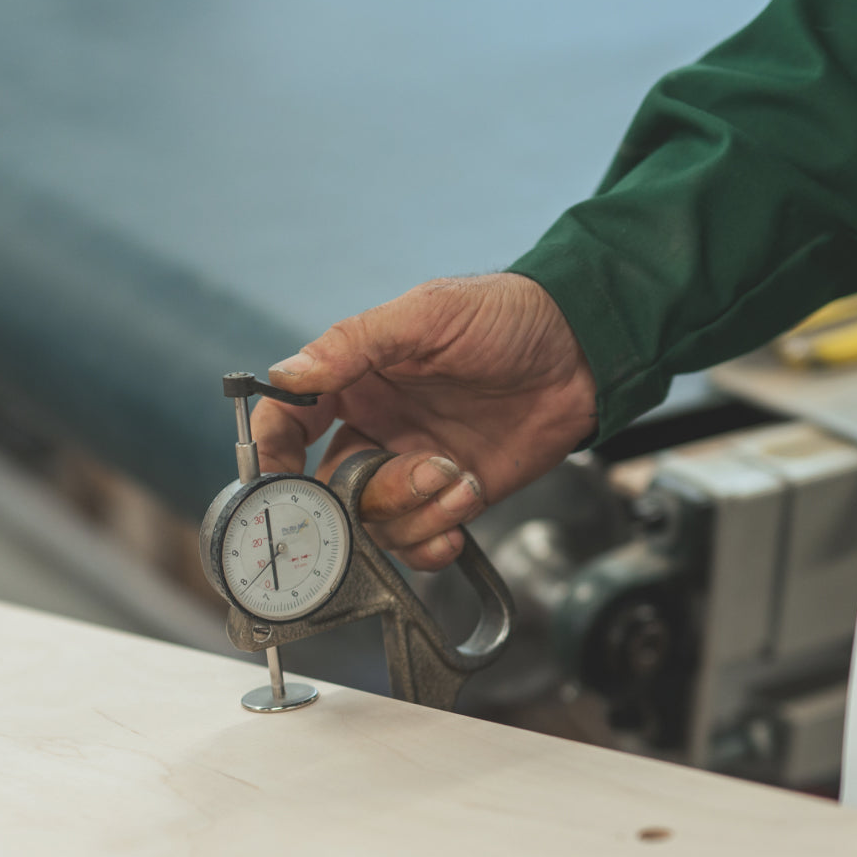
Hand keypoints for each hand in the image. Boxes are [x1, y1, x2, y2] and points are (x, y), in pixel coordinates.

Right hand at [255, 273, 596, 569]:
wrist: (582, 353)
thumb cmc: (508, 317)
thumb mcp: (427, 315)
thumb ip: (354, 345)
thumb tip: (288, 374)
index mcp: (356, 383)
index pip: (288, 423)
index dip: (273, 454)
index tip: (278, 480)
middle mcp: (376, 430)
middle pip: (329, 490)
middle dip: (363, 496)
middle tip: (413, 474)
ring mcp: (412, 468)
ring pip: (375, 523)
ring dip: (414, 511)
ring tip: (459, 478)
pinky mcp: (450, 498)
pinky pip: (418, 541)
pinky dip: (434, 539)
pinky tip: (461, 511)